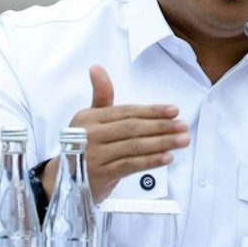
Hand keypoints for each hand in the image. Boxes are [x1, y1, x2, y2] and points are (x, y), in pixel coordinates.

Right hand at [42, 65, 189, 202]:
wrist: (64, 179)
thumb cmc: (84, 144)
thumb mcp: (90, 118)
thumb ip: (101, 95)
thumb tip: (96, 67)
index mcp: (90, 118)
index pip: (126, 112)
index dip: (152, 110)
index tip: (174, 110)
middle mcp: (91, 135)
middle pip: (132, 128)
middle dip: (161, 126)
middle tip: (183, 126)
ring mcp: (95, 156)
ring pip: (134, 147)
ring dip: (162, 143)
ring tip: (182, 140)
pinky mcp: (102, 175)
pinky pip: (131, 165)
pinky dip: (151, 161)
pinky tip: (167, 157)